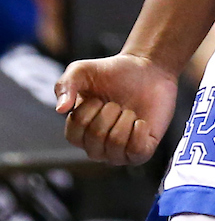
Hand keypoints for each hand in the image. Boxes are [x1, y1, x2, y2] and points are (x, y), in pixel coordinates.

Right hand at [55, 54, 178, 165]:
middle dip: (109, 111)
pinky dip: (140, 130)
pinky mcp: (141, 152)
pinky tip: (141, 121)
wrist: (147, 68)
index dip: (87, 111)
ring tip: (129, 110)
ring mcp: (118, 152)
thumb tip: (60, 108)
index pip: (73, 134)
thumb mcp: (82, 71)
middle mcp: (96, 147)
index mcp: (80, 132)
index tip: (97, 97)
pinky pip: (137, 151)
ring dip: (126, 118)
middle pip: (96, 137)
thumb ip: (65, 84)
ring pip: (116, 144)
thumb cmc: (114, 72)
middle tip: (117, 102)